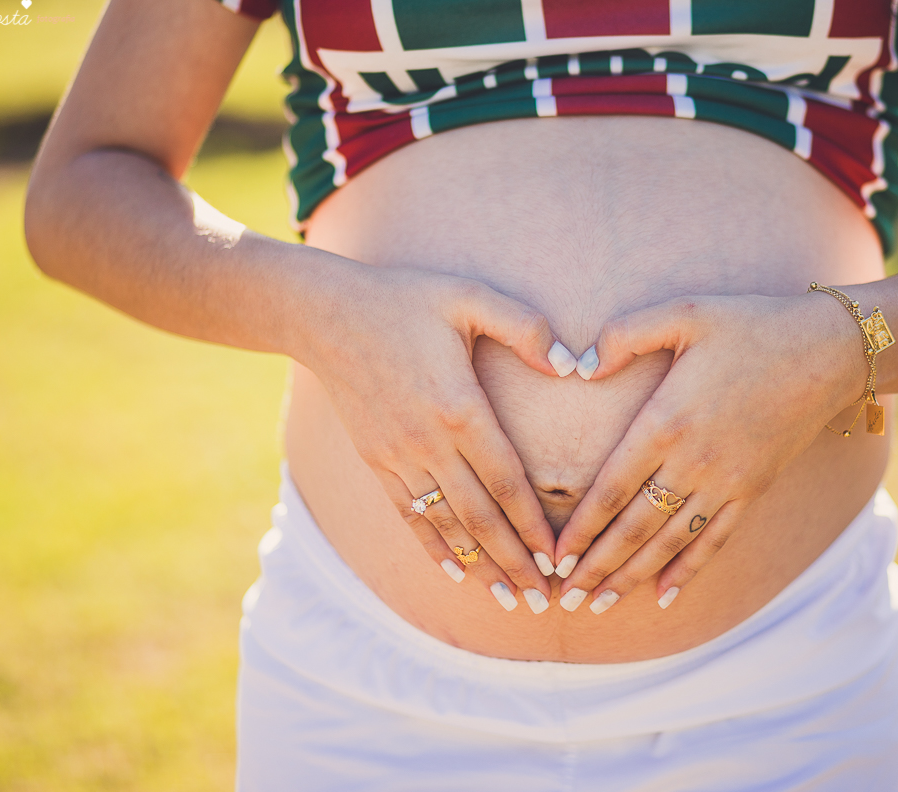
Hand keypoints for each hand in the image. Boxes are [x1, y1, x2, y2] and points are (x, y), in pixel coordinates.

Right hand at [295, 258, 577, 613]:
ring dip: (480, 567)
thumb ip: (524, 327)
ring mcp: (399, 457)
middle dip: (514, 562)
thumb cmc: (405, 300)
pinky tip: (458, 574)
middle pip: (480, 518)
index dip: (534, 526)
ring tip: (509, 600)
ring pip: (446, 526)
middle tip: (544, 600)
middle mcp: (428, 443)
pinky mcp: (377, 462)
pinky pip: (410, 515)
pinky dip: (434, 548)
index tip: (560, 559)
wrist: (326, 316)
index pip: (507, 482)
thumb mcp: (468, 297)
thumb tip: (571, 364)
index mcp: (460, 407)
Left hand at [553, 292, 867, 613]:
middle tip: (562, 599)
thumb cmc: (749, 325)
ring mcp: (725, 482)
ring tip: (598, 606)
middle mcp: (693, 462)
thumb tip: (582, 367)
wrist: (829, 350)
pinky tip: (665, 596)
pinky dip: (687, 570)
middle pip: (634, 528)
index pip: (611, 488)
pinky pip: (714, 540)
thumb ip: (625, 335)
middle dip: (596, 566)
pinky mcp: (752, 490)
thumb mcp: (683, 313)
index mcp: (666, 421)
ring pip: (669, 543)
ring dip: (631, 577)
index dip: (580, 527)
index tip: (553, 556)